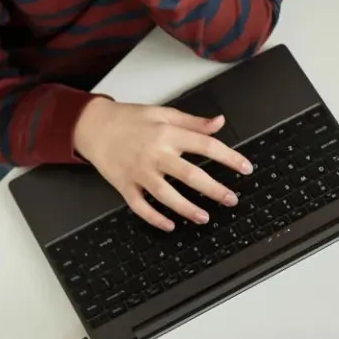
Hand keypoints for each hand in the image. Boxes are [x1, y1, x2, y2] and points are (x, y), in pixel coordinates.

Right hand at [71, 98, 251, 230]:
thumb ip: (193, 122)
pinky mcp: (125, 185)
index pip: (206, 146)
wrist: (92, 125)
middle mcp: (155, 155)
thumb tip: (219, 122)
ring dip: (187, 208)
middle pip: (190, 175)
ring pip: (166, 195)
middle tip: (231, 199)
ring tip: (204, 217)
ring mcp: (139, 172)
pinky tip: (170, 225)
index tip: (246, 167)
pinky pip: (140, 206)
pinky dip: (155, 218)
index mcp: (168, 134)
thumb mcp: (163, 113)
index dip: (229, 158)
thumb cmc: (129, 119)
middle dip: (214, 190)